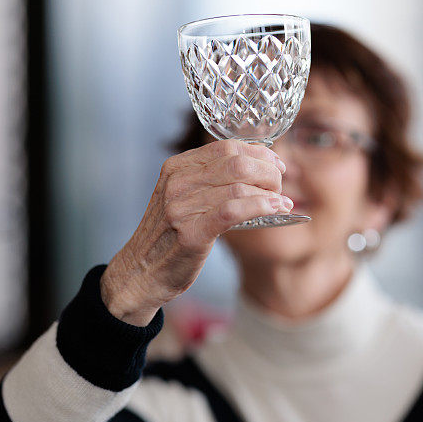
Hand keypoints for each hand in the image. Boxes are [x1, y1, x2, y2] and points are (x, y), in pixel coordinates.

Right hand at [100, 139, 290, 325]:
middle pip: (237, 162)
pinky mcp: (191, 233)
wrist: (139, 274)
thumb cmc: (168, 238)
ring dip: (270, 192)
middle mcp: (177, 182)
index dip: (259, 153)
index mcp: (176, 168)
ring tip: (282, 202)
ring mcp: (181, 207)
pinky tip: (275, 209)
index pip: (227, 147)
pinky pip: (234, 210)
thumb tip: (256, 170)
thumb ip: (209, 182)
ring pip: (239, 185)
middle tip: (279, 187)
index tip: (277, 166)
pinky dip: (261, 207)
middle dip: (268, 172)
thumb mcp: (182, 199)